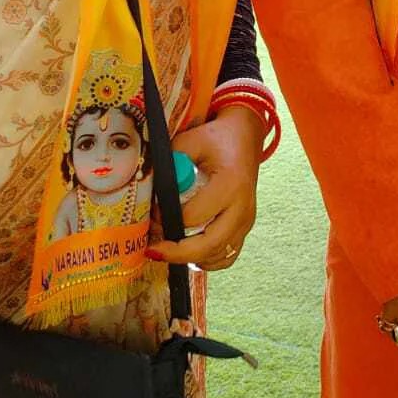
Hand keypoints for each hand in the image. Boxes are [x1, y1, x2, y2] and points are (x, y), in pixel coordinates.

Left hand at [145, 105, 262, 270]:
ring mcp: (247, 221)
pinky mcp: (245, 228)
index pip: (194, 216)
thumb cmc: (217, 138)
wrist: (245, 137)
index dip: (167, 218)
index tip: (151, 213)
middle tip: (153, 249)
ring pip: (218, 256)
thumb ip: (171, 163)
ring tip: (167, 248)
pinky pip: (227, 256)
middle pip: (209, 245)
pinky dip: (207, 260)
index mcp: (230, 184)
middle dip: (177, 253)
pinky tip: (189, 252)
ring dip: (190, 258)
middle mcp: (242, 208)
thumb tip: (151, 190)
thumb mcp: (191, 141)